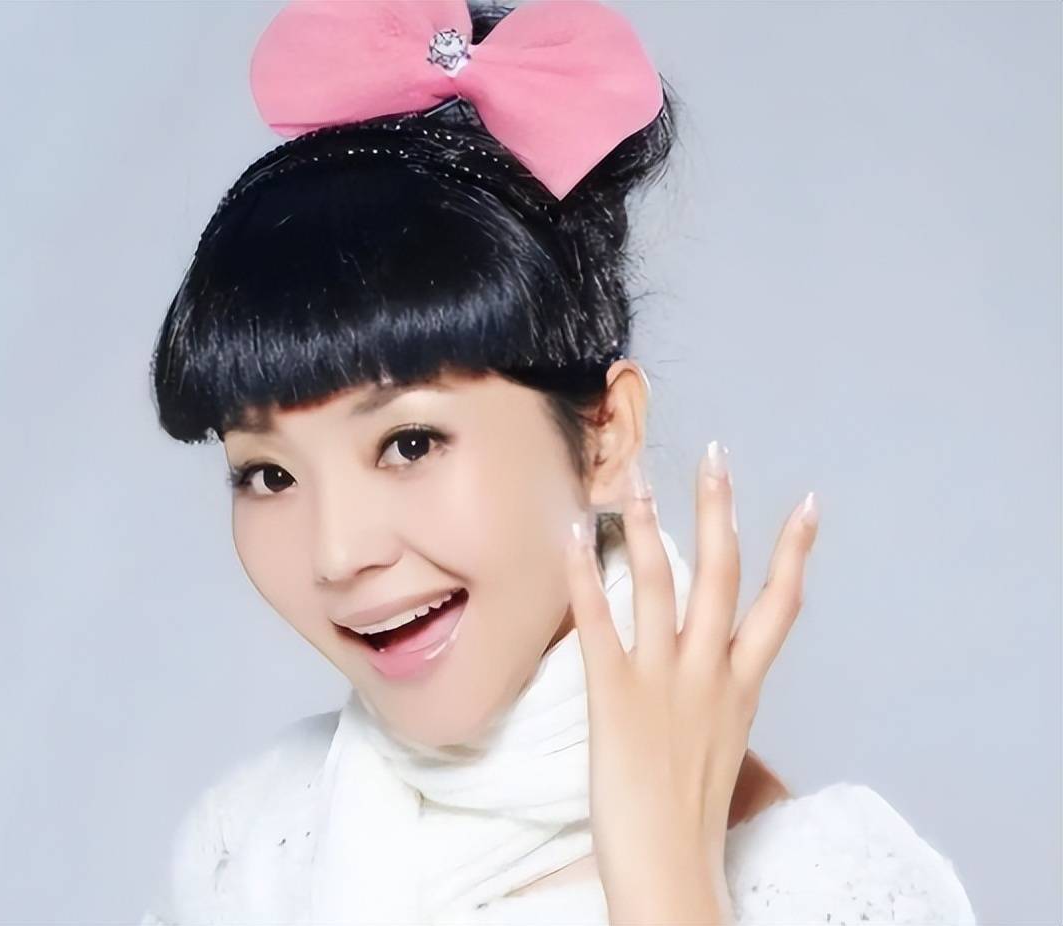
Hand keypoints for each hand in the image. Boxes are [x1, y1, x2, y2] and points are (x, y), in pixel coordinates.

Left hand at [566, 441, 818, 923]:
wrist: (670, 868)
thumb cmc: (692, 817)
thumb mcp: (723, 746)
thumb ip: (720, 699)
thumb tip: (716, 674)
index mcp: (742, 686)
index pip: (780, 606)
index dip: (795, 552)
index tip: (809, 503)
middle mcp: (710, 672)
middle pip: (721, 574)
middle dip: (718, 509)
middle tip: (711, 456)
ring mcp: (663, 680)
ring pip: (661, 584)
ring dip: (645, 524)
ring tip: (631, 477)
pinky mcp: (614, 695)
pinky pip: (598, 622)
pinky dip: (583, 575)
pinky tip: (571, 536)